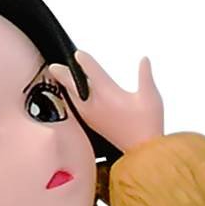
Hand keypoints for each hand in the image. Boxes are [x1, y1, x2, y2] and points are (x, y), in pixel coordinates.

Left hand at [49, 49, 163, 152]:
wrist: (141, 152)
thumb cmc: (147, 124)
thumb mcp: (150, 96)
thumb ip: (145, 75)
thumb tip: (144, 59)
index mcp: (108, 94)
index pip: (92, 72)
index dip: (84, 61)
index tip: (78, 53)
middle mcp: (95, 105)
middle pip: (75, 85)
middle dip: (64, 74)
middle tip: (54, 67)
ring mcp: (92, 116)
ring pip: (73, 98)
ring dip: (65, 87)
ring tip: (59, 80)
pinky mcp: (93, 125)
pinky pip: (77, 109)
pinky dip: (71, 100)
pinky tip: (71, 100)